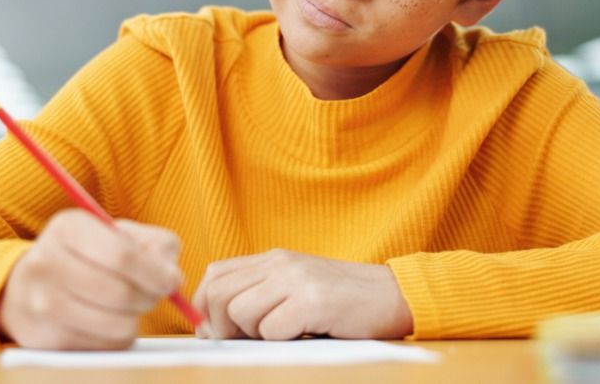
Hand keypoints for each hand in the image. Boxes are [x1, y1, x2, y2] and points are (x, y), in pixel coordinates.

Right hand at [0, 209, 182, 349]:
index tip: (171, 281)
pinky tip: (108, 320)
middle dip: (149, 297)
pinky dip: (117, 335)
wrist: (30, 286)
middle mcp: (47, 262)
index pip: (121, 255)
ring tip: (129, 306)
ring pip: (116, 324)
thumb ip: (155, 244)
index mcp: (68, 227)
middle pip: (120, 293)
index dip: (154, 273)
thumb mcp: (119, 234)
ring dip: (135, 319)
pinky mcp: (47, 337)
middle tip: (153, 295)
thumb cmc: (87, 255)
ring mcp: (42, 302)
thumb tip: (170, 274)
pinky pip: (104, 345)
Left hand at [191, 249, 412, 339]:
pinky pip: (271, 330)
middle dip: (223, 326)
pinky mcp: (313, 300)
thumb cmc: (344, 304)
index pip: (215, 274)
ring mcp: (296, 279)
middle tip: (249, 340)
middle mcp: (281, 263)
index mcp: (273, 258)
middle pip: (219, 293)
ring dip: (255, 333)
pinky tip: (304, 333)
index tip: (214, 331)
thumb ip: (260, 296)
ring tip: (285, 333)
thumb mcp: (297, 289)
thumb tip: (211, 326)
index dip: (204, 306)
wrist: (395, 296)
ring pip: (240, 311)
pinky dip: (281, 341)